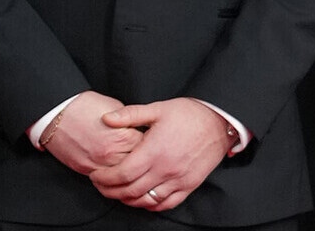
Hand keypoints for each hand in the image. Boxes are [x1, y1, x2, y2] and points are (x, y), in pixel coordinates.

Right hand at [41, 90, 143, 174]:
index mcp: (123, 137)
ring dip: (128, 177)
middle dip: (142, 164)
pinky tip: (115, 175)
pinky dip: (111, 180)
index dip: (151, 148)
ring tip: (133, 172)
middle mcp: (112, 154)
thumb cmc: (84, 105)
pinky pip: (104, 182)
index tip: (152, 146)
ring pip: (121, 181)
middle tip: (145, 161)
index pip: (147, 151)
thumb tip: (138, 131)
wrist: (56, 112)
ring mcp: (98, 165)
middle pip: (137, 169)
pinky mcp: (85, 169)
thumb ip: (129, 123)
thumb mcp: (114, 107)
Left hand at [87, 98, 230, 210]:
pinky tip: (141, 200)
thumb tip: (106, 118)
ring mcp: (178, 180)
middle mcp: (166, 169)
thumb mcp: (157, 109)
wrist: (219, 123)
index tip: (96, 175)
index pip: (123, 173)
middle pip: (131, 190)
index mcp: (154, 151)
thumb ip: (129, 115)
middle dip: (110, 191)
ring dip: (128, 200)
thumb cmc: (188, 114)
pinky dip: (151, 206)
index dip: (105, 178)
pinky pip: (167, 204)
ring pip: (147, 201)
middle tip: (100, 185)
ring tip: (117, 192)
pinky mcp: (189, 186)